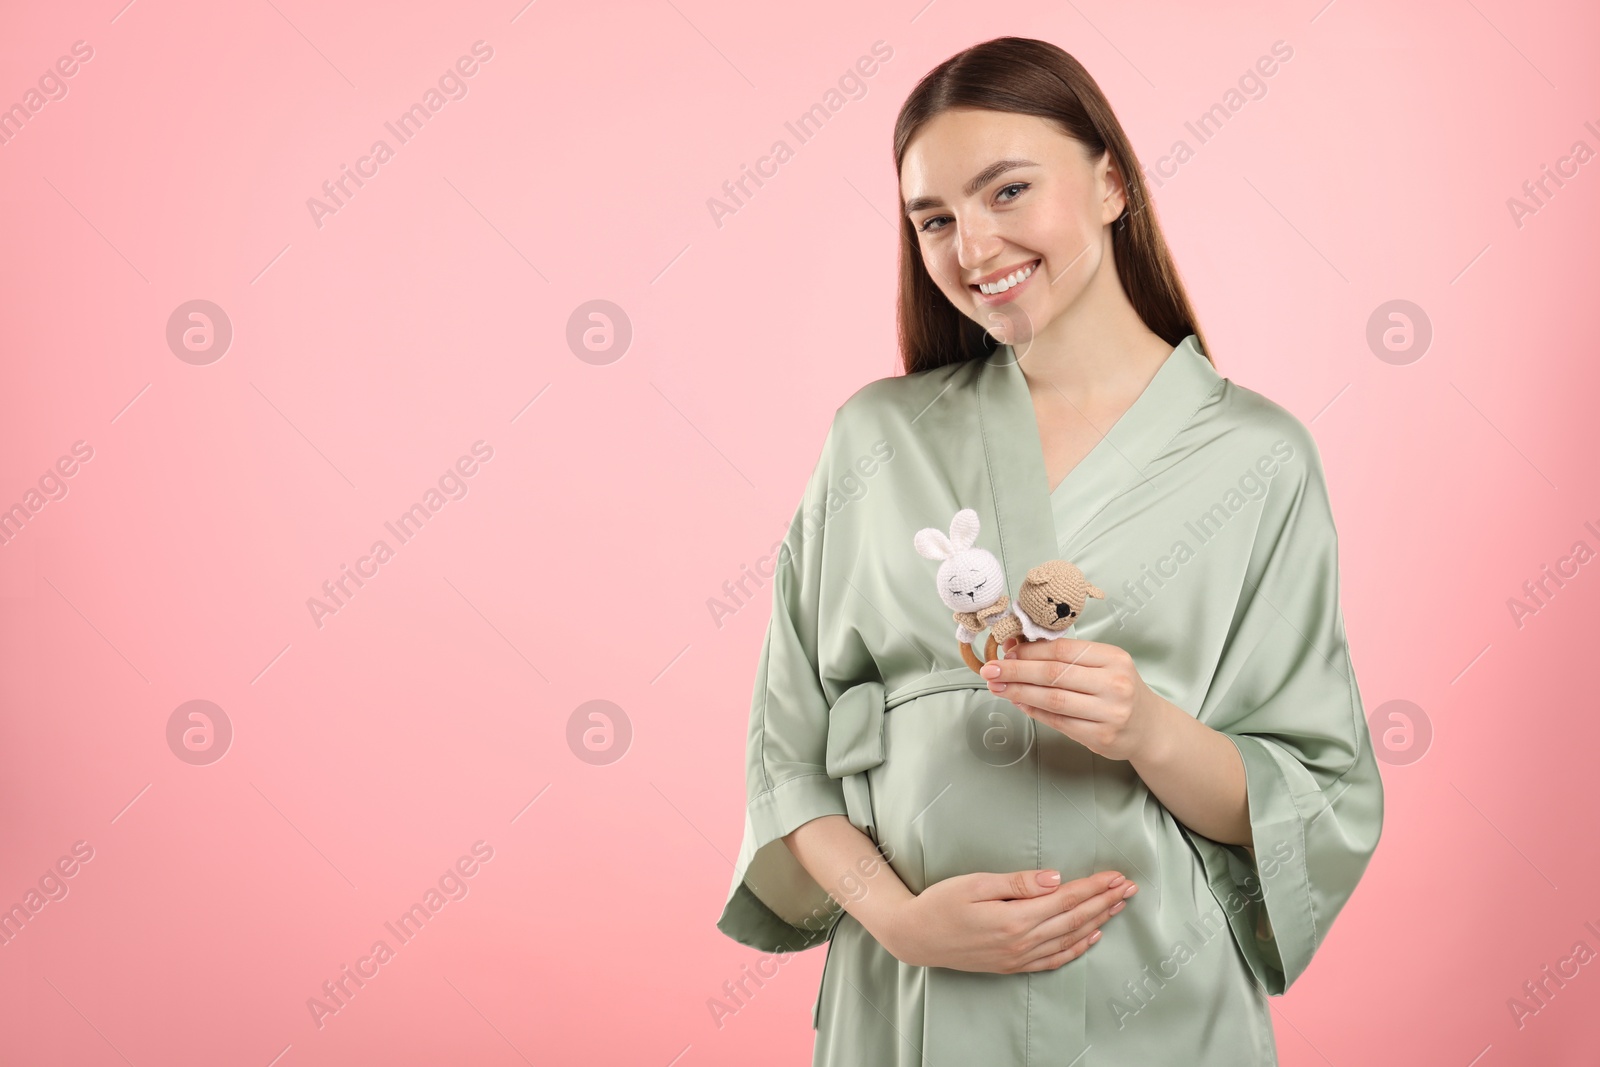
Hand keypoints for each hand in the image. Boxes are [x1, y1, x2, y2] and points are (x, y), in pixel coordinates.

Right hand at [881, 868, 1137, 973]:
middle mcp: (1022, 941)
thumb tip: (1056, 878)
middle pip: (1074, 919)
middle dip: (1104, 902)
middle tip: (1129, 888)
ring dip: (1097, 921)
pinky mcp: (1012, 964)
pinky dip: (1076, 948)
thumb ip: (1017, 883)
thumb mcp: (974, 884)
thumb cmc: (940, 903)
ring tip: (1118, 907)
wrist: (915, 937)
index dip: (1093, 887)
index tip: (1116, 875)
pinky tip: (1090, 936)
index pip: (1065, 899)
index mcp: (1015, 918)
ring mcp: (1018, 956)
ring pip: (1069, 938)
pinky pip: (1054, 959)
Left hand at [979, 637, 1166, 761]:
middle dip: (1016, 670)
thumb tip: (1016, 650)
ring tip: (997, 687)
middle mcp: (1115, 684)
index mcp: (1114, 658)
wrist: (1149, 727)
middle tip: (990, 669)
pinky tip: (1018, 703)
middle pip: (1054, 674)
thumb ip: (1066, 658)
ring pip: (1053, 699)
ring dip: (1019, 692)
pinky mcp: (1101, 737)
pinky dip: (1034, 711)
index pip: (1063, 650)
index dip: (1030, 650)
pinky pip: (1059, 722)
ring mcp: (1110, 713)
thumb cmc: (1118, 690)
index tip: (1006, 650)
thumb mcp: (1103, 665)